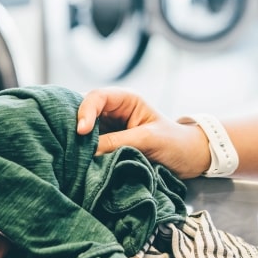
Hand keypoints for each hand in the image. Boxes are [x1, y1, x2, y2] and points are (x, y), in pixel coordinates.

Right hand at [76, 87, 210, 178]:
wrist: (189, 160)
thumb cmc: (175, 143)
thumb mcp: (149, 140)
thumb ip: (119, 142)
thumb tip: (89, 152)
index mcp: (126, 100)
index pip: (97, 97)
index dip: (85, 111)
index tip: (82, 131)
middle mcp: (113, 112)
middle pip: (84, 112)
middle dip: (75, 125)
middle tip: (68, 142)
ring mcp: (108, 130)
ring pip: (84, 131)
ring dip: (77, 141)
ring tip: (70, 153)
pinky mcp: (106, 147)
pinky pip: (89, 147)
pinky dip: (82, 153)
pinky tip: (77, 160)